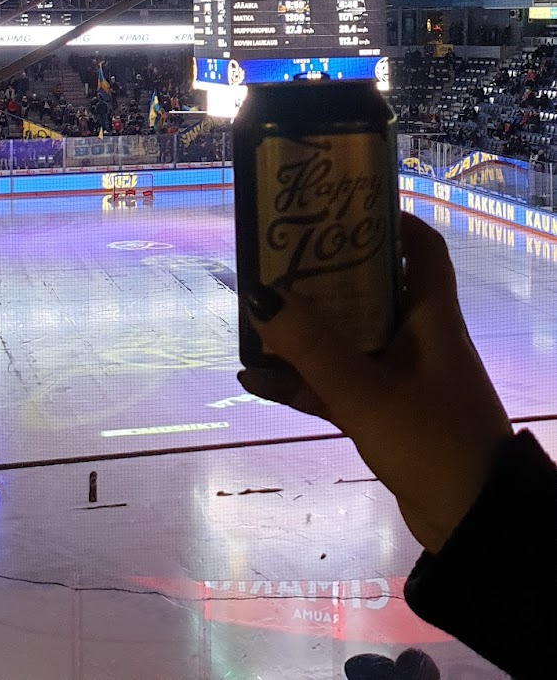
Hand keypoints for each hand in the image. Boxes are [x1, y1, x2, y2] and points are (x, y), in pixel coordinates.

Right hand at [238, 212, 512, 553]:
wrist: (473, 522)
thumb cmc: (430, 439)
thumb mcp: (366, 391)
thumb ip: (312, 347)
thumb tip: (261, 295)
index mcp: (431, 317)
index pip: (421, 248)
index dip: (389, 221)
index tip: (343, 205)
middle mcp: (419, 339)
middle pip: (371, 291)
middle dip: (324, 277)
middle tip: (278, 261)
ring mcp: (404, 380)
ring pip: (348, 343)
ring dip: (304, 336)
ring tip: (254, 322)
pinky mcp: (389, 418)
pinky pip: (338, 388)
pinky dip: (301, 383)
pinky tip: (254, 380)